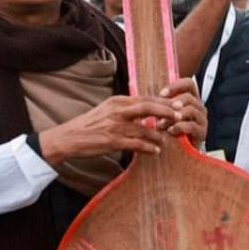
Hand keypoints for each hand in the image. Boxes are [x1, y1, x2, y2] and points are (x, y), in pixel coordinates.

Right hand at [39, 94, 184, 164]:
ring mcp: (114, 126)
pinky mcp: (112, 141)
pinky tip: (156, 151)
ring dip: (158, 135)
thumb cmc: (87, 126)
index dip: (163, 101)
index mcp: (116, 102)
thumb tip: (144, 111)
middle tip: (180, 115)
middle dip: (166, 111)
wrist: (68, 138)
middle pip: (147, 107)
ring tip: (166, 140)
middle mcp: (116, 111)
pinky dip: (149, 148)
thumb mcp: (105, 111)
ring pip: (145, 128)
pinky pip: (136, 144)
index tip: (177, 104)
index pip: (145, 98)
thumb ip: (124, 110)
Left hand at [159, 77, 207, 145]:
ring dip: (173, 116)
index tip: (161, 94)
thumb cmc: (166, 129)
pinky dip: (180, 127)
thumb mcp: (162, 114)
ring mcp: (202, 120)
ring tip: (160, 124)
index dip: (176, 86)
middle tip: (159, 112)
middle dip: (172, 104)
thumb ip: (160, 103)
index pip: (189, 84)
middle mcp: (199, 108)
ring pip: (191, 110)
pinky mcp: (202, 133)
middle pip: (189, 97)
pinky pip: (193, 126)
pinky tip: (170, 131)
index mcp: (190, 99)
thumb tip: (145, 95)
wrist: (176, 150)